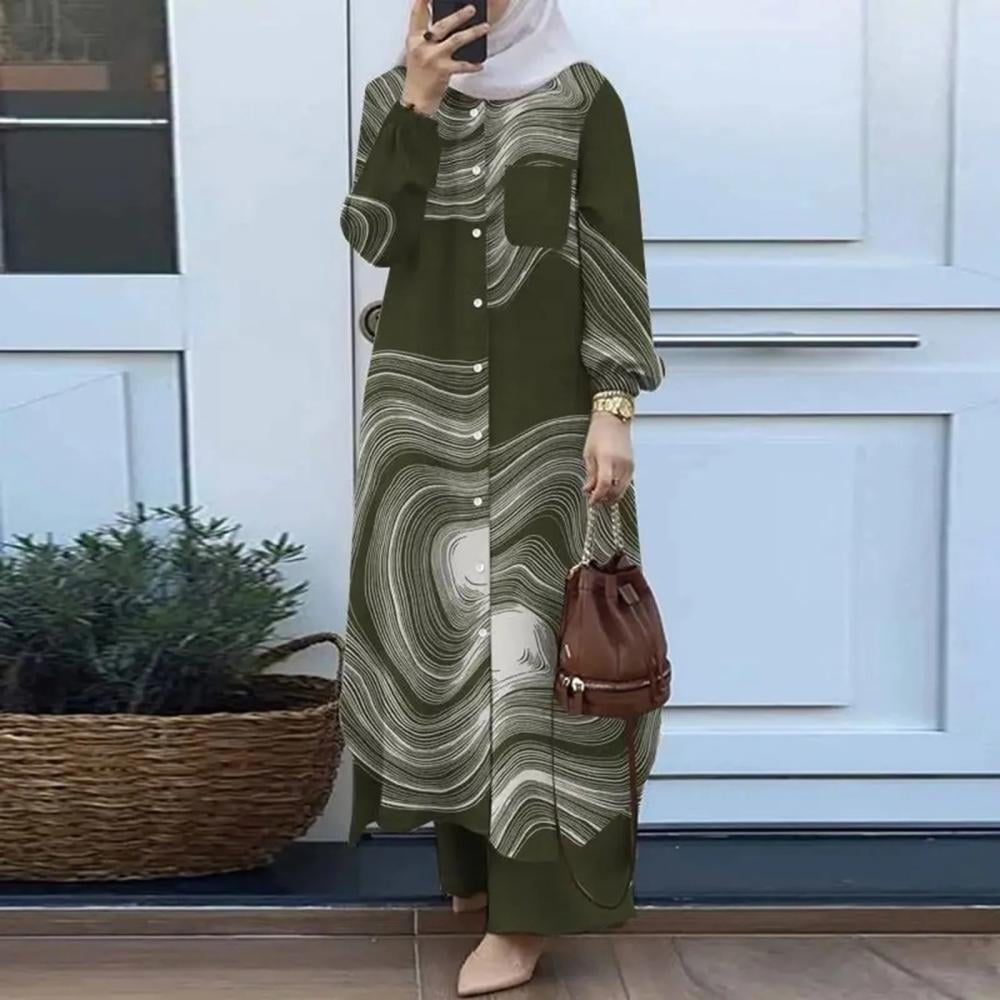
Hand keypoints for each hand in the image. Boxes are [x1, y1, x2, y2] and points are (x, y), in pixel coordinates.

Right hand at [402, 1, 489, 115]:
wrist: (416, 99)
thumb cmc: (418, 76)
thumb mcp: (418, 51)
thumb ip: (427, 36)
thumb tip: (447, 23)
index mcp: (414, 39)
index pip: (417, 13)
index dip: (423, 1)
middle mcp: (422, 46)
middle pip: (442, 25)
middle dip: (458, 15)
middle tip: (472, 8)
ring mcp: (433, 58)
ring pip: (455, 40)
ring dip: (472, 33)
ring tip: (485, 27)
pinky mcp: (442, 71)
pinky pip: (462, 65)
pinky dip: (472, 65)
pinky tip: (480, 64)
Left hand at [583, 412, 634, 505]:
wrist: (613, 421)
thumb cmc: (599, 433)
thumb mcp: (588, 454)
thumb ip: (590, 474)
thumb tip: (588, 490)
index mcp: (607, 459)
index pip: (604, 485)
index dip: (597, 497)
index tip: (591, 501)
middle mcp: (620, 463)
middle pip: (615, 490)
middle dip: (604, 499)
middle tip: (594, 500)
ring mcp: (628, 465)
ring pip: (622, 489)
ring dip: (611, 495)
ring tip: (600, 494)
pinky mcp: (632, 465)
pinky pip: (626, 483)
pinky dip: (617, 488)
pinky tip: (609, 487)